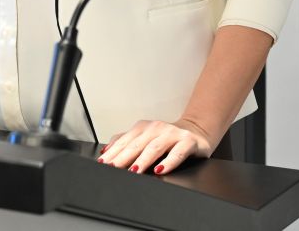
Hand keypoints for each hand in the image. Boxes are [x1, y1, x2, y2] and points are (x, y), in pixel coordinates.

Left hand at [97, 118, 213, 174]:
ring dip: (143, 160)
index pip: (125, 141)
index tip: (103, 163)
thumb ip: (126, 141)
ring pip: (155, 148)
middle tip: (113, 168)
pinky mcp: (188, 142)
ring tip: (134, 171)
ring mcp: (172, 134)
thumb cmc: (167, 138)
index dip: (113, 152)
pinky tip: (161, 170)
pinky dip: (169, 162)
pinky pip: (178, 153)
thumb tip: (106, 150)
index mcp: (143, 128)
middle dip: (123, 157)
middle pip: (137, 144)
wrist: (195, 131)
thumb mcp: (145, 137)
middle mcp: (156, 128)